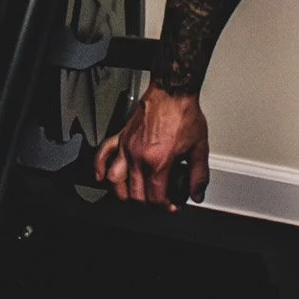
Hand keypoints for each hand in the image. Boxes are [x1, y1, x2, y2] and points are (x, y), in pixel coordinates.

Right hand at [94, 85, 209, 209]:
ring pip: (115, 181)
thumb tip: (197, 194)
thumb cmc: (184, 115)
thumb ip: (198, 175)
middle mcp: (139, 157)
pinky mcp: (121, 137)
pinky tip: (101, 176)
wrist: (173, 92)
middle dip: (147, 204)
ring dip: (123, 193)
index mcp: (158, 162)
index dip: (164, 206)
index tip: (170, 205)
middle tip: (157, 202)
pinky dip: (99, 167)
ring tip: (133, 195)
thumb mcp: (199, 148)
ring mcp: (127, 147)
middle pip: (135, 194)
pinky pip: (103, 154)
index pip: (155, 197)